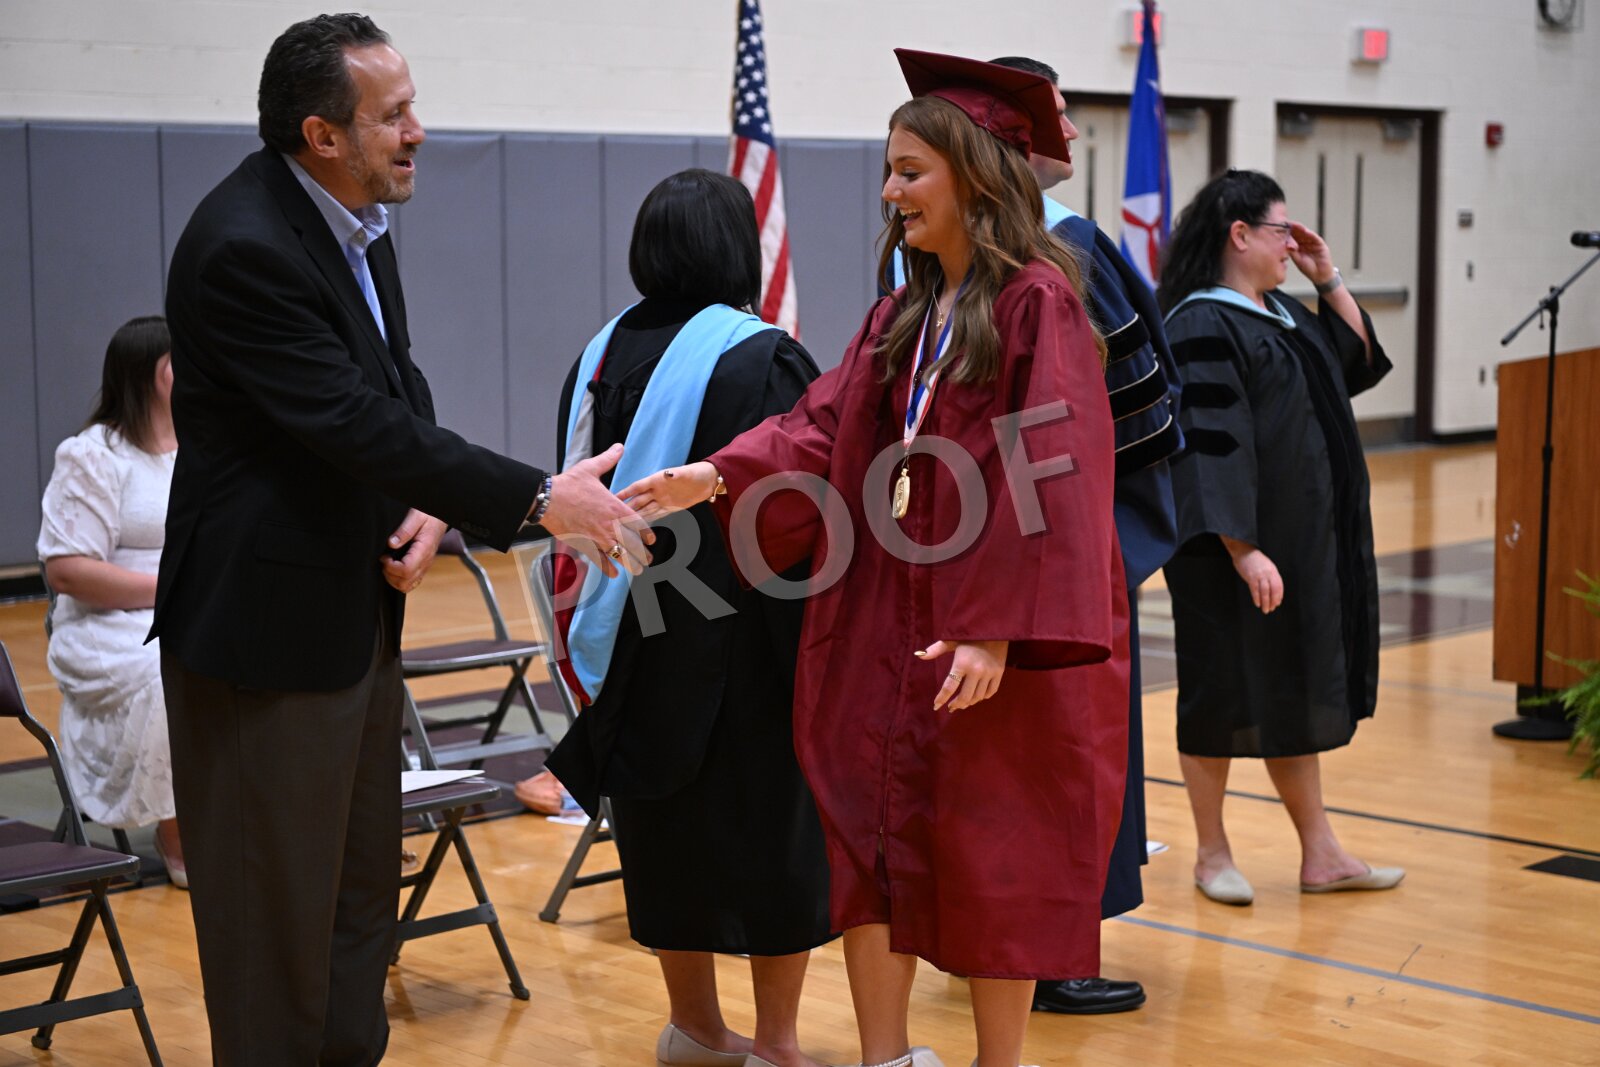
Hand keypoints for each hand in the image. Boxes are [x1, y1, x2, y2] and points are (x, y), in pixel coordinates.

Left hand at [381, 509, 446, 592]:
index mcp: (424, 550)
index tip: (385, 556)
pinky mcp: (422, 567)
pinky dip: (400, 579)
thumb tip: (391, 544)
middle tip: (385, 560)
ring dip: (393, 579)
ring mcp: (424, 566)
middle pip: (405, 583)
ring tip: (388, 564)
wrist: (441, 518)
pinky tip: (394, 567)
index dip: (391, 567)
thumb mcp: (416, 516)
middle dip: (389, 574)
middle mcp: (425, 562)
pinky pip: (411, 582)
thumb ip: (404, 530)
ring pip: (407, 586)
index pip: (406, 570)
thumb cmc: (429, 516)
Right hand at [540, 443, 654, 578]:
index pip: (639, 524)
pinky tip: (614, 574)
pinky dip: (609, 568)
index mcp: (615, 506)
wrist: (548, 499)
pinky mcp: (585, 544)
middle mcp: (610, 524)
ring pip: (621, 555)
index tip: (651, 539)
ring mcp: (598, 537)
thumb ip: (608, 459)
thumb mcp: (591, 468)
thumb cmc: (569, 484)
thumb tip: (620, 447)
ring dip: (631, 563)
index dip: (647, 534)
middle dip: (643, 553)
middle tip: (649, 559)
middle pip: (633, 543)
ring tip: (638, 570)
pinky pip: (600, 560)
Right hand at [617, 461, 718, 520]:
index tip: (613, 497)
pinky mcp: (670, 507)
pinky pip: (656, 515)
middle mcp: (657, 490)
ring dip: (635, 516)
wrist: (708, 481)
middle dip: (627, 508)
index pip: (637, 487)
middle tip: (614, 518)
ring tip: (623, 525)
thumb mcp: (685, 473)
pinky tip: (638, 526)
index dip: (626, 492)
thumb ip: (675, 474)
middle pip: (639, 500)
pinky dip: (647, 520)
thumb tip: (668, 474)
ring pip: (645, 509)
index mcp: (656, 480)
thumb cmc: (696, 473)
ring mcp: (662, 499)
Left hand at [918, 639, 1008, 711]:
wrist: (994, 626)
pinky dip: (983, 697)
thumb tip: (919, 655)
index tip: (936, 706)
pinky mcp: (999, 672)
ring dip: (969, 702)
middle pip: (965, 697)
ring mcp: (989, 673)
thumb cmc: (970, 634)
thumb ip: (936, 649)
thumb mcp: (951, 640)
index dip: (942, 698)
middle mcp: (976, 671)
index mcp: (962, 663)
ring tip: (963, 702)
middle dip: (956, 704)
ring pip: (978, 696)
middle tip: (951, 707)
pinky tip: (977, 696)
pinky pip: (991, 692)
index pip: (949, 687)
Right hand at [1220, 536, 1283, 613]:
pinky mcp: (1251, 576)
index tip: (1277, 604)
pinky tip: (1257, 603)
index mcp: (1273, 571)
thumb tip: (1274, 591)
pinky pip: (1255, 589)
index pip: (1279, 586)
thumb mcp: (1267, 567)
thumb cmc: (1256, 560)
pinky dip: (1256, 598)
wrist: (1244, 552)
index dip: (1278, 596)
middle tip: (1271, 609)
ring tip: (1265, 609)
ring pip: (1264, 591)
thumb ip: (1271, 577)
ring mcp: (1259, 575)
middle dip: (1272, 601)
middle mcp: (1268, 573)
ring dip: (1265, 602)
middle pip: (1273, 590)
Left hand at [1287, 221, 1336, 286]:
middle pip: (1298, 233)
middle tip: (1285, 223)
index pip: (1292, 237)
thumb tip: (1283, 244)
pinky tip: (1305, 231)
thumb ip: (1291, 251)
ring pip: (1306, 233)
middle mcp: (1305, 242)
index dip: (1286, 233)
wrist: (1320, 276)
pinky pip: (1315, 237)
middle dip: (1292, 228)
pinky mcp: (1320, 244)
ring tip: (1294, 225)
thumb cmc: (1308, 268)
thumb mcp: (1297, 259)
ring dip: (1300, 229)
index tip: (1279, 228)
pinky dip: (1310, 234)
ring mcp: (1313, 242)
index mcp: (1298, 246)